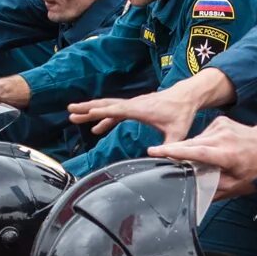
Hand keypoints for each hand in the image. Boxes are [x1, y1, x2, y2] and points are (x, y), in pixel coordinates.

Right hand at [70, 79, 205, 140]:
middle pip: (105, 105)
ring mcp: (132, 105)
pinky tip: (96, 129)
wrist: (186, 97)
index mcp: (140, 109)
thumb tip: (162, 158)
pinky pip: (114, 113)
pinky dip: (103, 118)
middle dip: (87, 108)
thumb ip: (170, 145)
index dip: (103, 112)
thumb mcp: (178, 132)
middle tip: (70, 110)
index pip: (117, 110)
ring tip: (73, 116)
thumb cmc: (182, 113)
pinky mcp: (134, 108)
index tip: (88, 112)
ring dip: (90, 111)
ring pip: (107, 107)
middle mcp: (133, 104)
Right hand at [150, 114, 256, 198]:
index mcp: (226, 154)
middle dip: (172, 148)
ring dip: (190, 148)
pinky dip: (201, 141)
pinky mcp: (219, 121)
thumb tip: (196, 194)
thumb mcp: (237, 184)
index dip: (176, 152)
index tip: (158, 151)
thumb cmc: (253, 165)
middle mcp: (222, 138)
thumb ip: (216, 189)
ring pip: (196, 139)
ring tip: (193, 158)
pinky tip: (209, 147)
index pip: (197, 152)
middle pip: (190, 143)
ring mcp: (220, 127)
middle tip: (154, 151)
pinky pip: (203, 133)